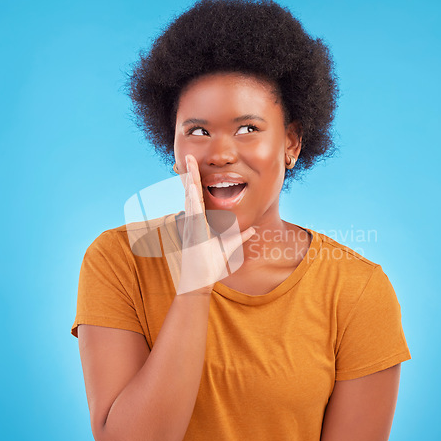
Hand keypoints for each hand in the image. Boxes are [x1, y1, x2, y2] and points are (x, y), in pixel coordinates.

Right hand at [175, 154, 254, 294]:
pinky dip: (192, 200)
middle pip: (191, 193)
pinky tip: (192, 188)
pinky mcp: (193, 233)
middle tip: (189, 157)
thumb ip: (239, 237)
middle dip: (189, 175)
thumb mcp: (229, 248)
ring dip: (189, 182)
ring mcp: (192, 227)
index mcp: (200, 222)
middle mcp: (194, 222)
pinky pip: (193, 213)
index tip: (197, 167)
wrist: (199, 283)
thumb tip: (252, 230)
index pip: (198, 197)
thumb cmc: (209, 267)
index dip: (197, 182)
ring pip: (190, 199)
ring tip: (188, 165)